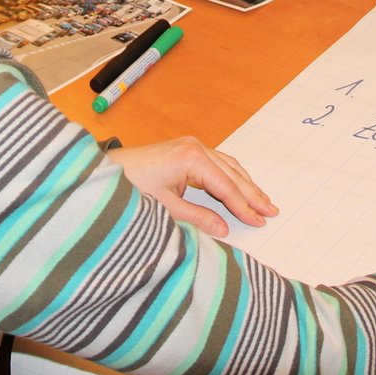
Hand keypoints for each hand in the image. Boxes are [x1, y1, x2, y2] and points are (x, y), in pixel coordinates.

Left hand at [109, 137, 279, 236]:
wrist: (103, 172)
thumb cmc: (128, 187)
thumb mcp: (164, 208)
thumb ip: (197, 218)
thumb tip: (224, 229)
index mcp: (191, 158)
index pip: (226, 186)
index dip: (244, 206)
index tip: (260, 221)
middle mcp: (194, 147)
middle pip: (232, 173)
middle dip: (252, 193)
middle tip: (271, 211)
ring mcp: (190, 145)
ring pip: (227, 166)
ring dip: (245, 184)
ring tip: (263, 201)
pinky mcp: (184, 149)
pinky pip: (216, 163)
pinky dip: (231, 177)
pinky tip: (240, 187)